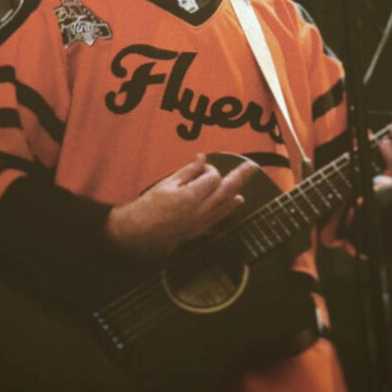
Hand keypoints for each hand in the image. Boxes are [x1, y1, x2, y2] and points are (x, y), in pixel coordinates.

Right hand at [105, 155, 255, 258]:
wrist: (139, 232)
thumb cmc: (149, 206)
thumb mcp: (166, 183)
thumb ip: (187, 171)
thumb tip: (202, 158)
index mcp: (191, 196)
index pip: (212, 178)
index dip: (210, 169)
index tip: (202, 166)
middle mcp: (200, 210)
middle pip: (226, 190)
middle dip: (240, 176)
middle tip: (253, 166)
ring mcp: (201, 222)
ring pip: (226, 205)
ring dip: (237, 191)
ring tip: (247, 180)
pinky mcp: (199, 231)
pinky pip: (219, 217)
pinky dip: (228, 208)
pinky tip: (235, 202)